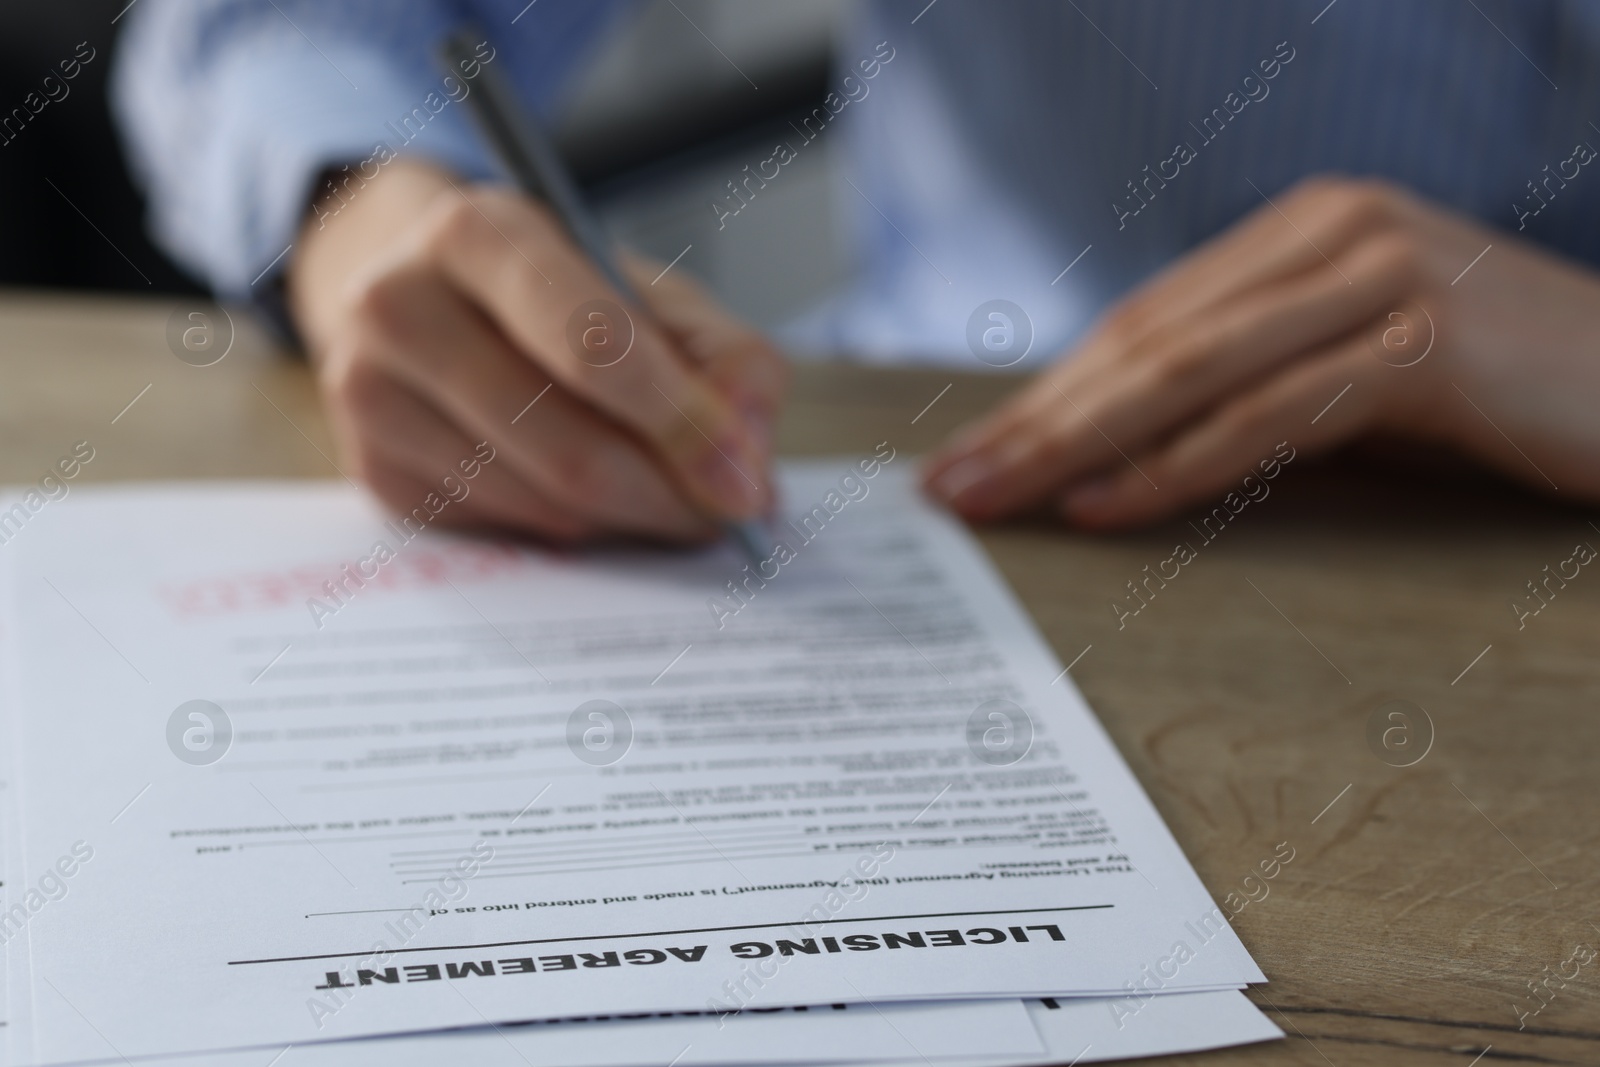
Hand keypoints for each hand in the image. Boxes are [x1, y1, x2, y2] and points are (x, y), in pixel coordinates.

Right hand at [288, 159, 785, 542]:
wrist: (420, 288)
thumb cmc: (554, 292)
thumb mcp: (648, 290)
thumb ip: (725, 358)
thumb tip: (749, 454)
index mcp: (478, 233)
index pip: (593, 346)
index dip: (683, 423)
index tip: (745, 479)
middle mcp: (399, 307)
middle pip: (570, 448)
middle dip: (670, 495)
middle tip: (728, 512)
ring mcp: (370, 395)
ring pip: (544, 505)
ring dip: (633, 518)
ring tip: (675, 497)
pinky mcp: (374, 471)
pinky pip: (511, 529)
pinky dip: (578, 527)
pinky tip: (597, 496)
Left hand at [923, 176, 1599, 528]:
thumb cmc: (1498, 395)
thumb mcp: (1353, 373)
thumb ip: (1253, 382)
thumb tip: (1120, 448)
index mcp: (1302, 230)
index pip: (1144, 321)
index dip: (1049, 392)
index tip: (973, 454)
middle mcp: (1331, 232)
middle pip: (1145, 341)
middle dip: (1034, 421)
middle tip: (948, 487)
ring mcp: (1378, 276)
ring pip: (1187, 371)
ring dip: (1074, 445)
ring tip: (994, 501)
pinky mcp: (1423, 341)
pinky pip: (1269, 415)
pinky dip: (1177, 467)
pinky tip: (1104, 506)